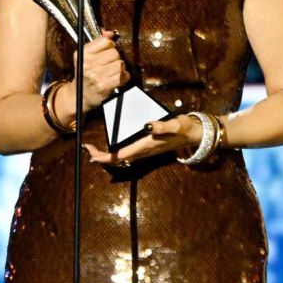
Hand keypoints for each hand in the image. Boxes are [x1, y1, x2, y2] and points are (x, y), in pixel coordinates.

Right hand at [57, 29, 128, 122]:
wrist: (79, 96)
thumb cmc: (85, 73)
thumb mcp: (86, 56)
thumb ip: (99, 42)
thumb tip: (111, 33)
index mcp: (83, 53)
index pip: (106, 41)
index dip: (110, 46)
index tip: (107, 51)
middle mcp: (88, 63)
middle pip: (115, 52)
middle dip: (116, 58)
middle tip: (110, 64)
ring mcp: (96, 75)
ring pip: (120, 64)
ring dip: (120, 68)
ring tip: (113, 72)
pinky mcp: (104, 86)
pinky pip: (123, 75)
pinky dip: (123, 77)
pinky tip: (117, 79)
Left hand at [82, 114, 202, 166]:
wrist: (194, 134)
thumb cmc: (183, 128)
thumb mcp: (174, 124)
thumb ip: (160, 126)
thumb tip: (146, 125)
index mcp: (146, 146)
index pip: (121, 155)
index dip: (105, 156)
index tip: (92, 153)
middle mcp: (143, 151)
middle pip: (118, 159)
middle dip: (101, 156)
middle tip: (87, 149)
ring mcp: (145, 151)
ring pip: (122, 157)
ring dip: (108, 155)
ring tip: (95, 149)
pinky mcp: (147, 148)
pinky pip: (128, 153)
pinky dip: (116, 152)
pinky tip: (112, 146)